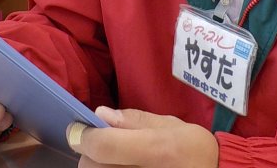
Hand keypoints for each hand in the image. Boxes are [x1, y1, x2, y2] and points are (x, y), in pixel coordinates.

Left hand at [68, 106, 218, 167]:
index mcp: (156, 150)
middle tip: (100, 145)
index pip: (103, 146)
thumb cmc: (195, 149)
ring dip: (98, 166)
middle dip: (90, 153)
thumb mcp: (170, 125)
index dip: (85, 136)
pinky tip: (119, 166)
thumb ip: (134, 120)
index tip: (81, 129)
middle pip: (92, 166)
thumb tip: (101, 114)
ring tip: (113, 159)